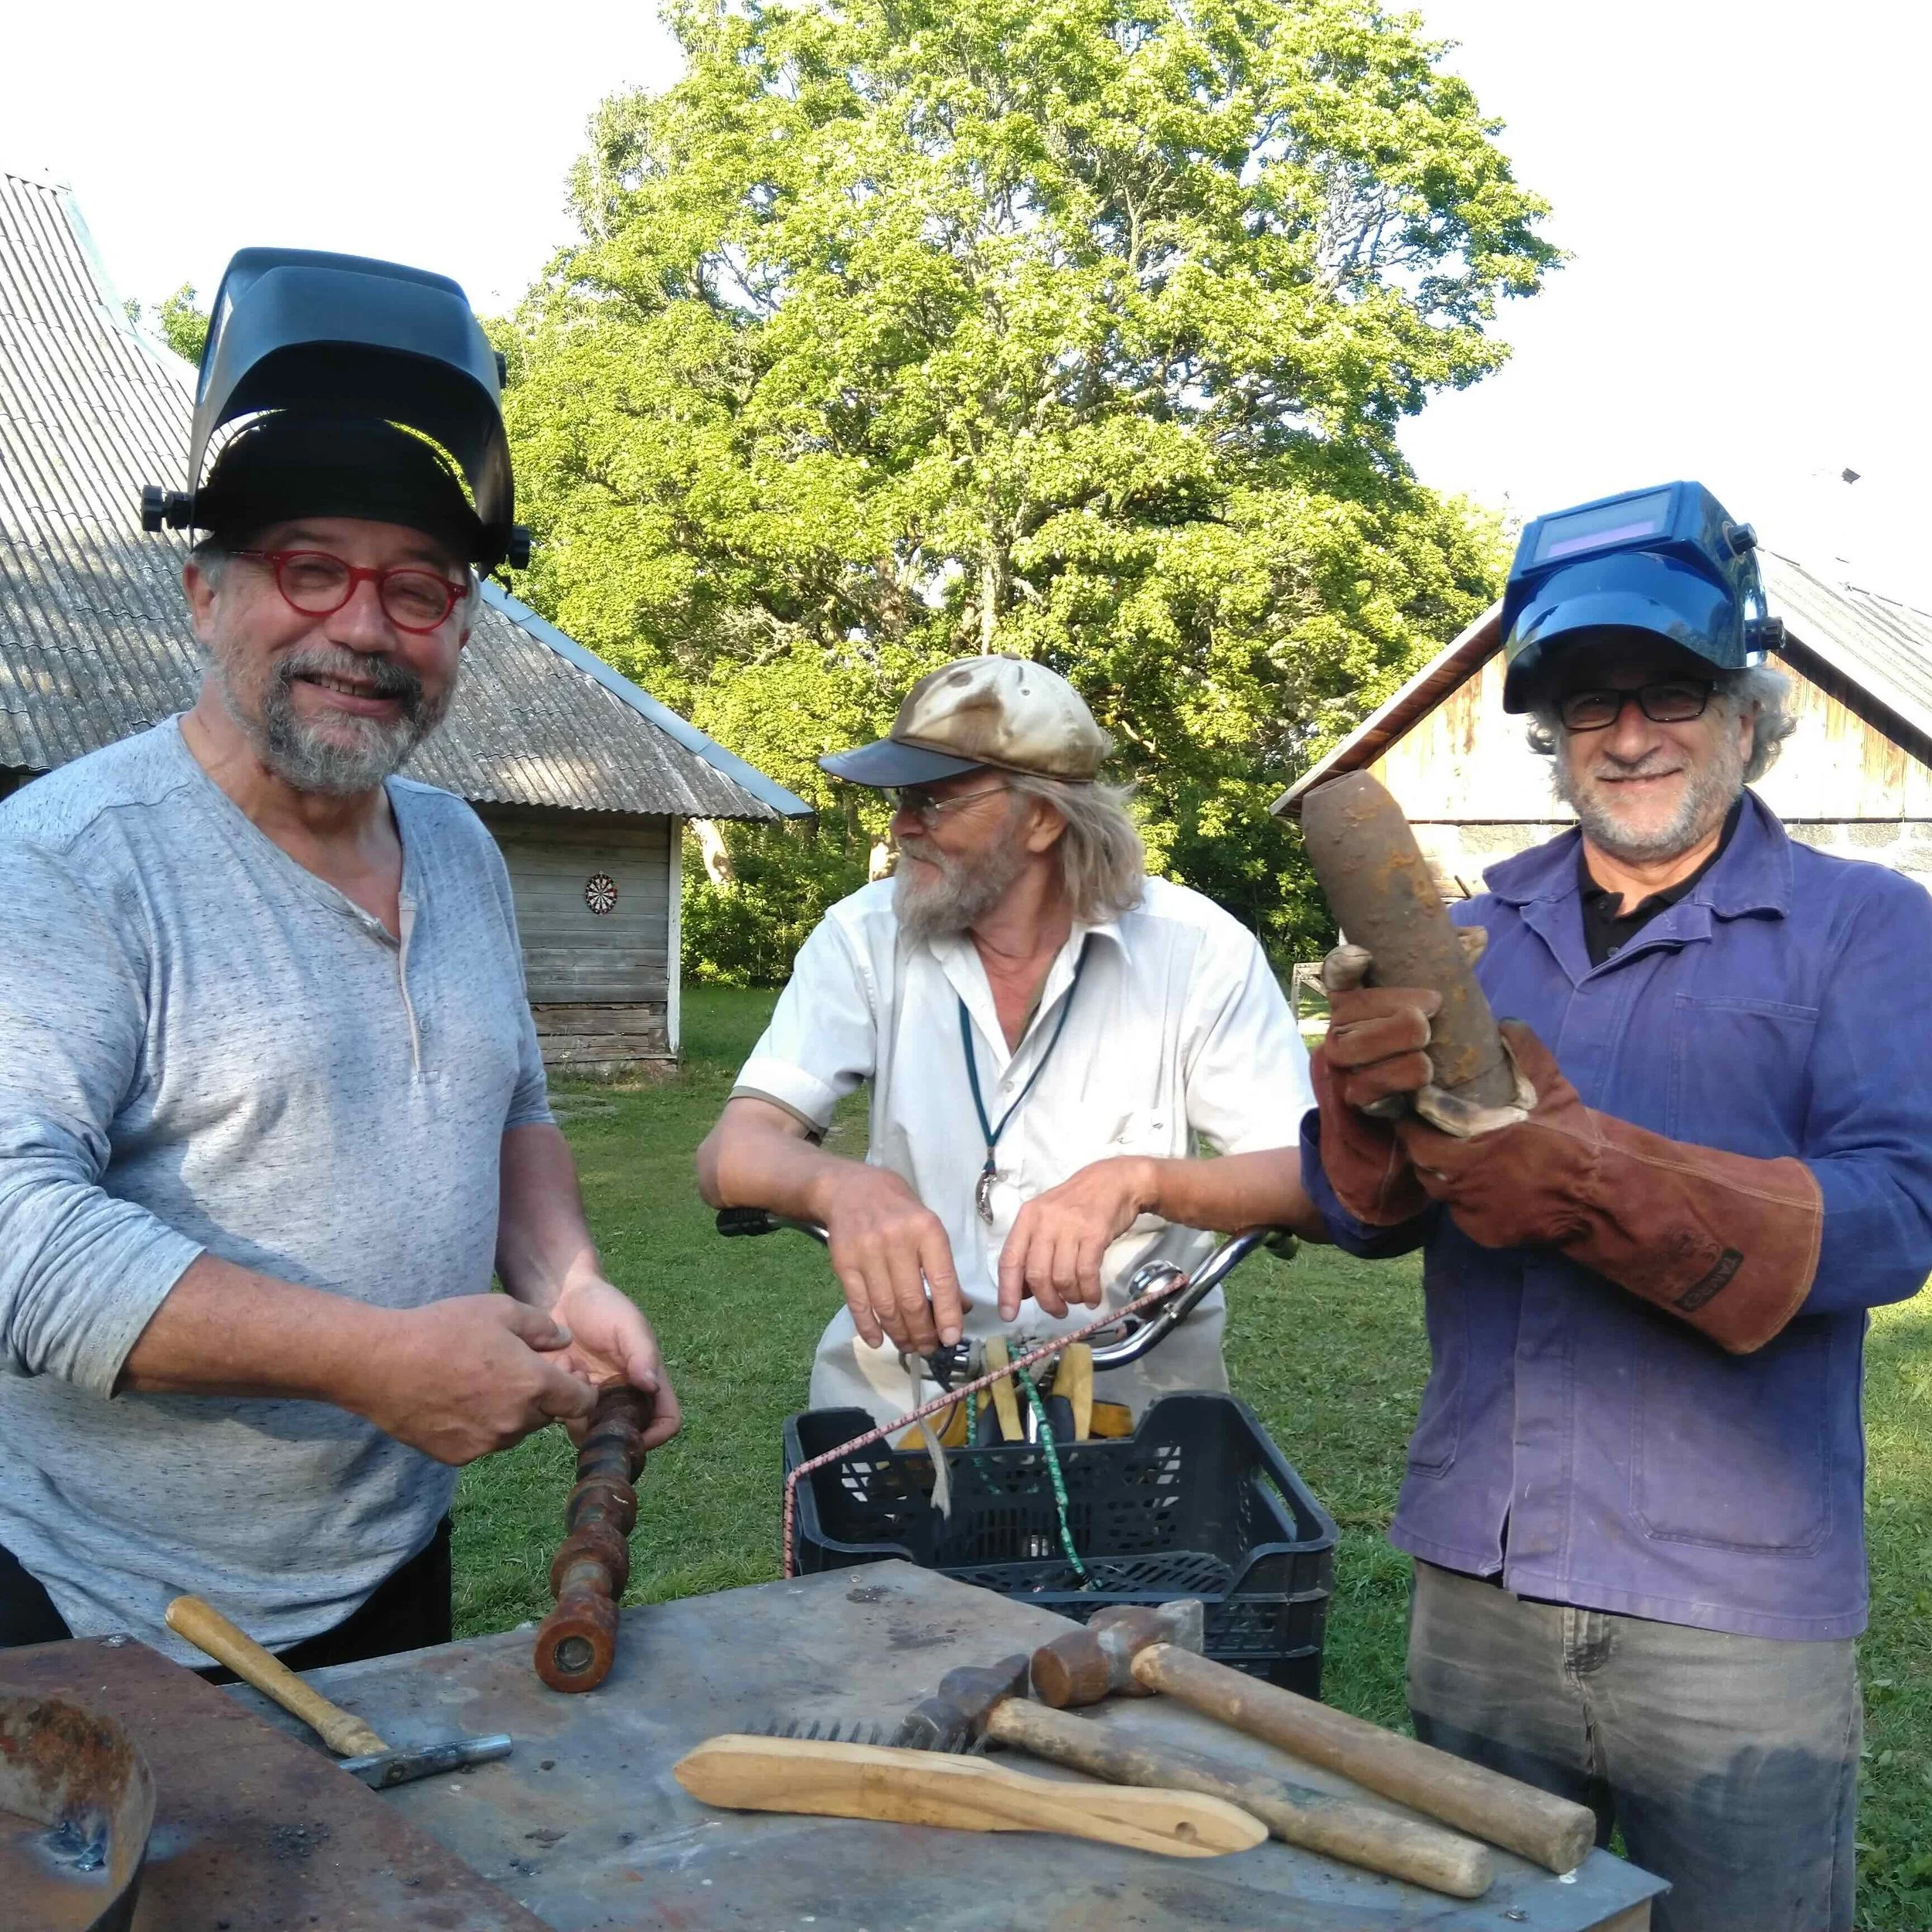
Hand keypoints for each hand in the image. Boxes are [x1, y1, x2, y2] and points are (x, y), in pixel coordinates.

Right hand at [349, 1296, 598, 1465]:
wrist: (381, 1365)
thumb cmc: (442, 1330)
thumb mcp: (500, 1309)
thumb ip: (542, 1327)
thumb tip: (564, 1341)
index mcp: (534, 1385)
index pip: (582, 1402)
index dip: (579, 1387)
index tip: (564, 1374)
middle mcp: (516, 1422)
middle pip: (547, 1415)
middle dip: (541, 1396)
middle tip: (514, 1370)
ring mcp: (486, 1444)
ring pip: (515, 1431)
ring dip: (511, 1412)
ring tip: (481, 1382)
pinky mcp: (459, 1456)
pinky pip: (484, 1442)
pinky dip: (480, 1426)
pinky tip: (457, 1401)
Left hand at [546, 1271, 682, 1451]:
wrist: (562, 1296)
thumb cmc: (604, 1306)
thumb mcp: (628, 1323)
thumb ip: (642, 1353)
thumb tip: (651, 1387)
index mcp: (647, 1381)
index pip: (665, 1420)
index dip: (657, 1435)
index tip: (636, 1437)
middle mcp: (623, 1397)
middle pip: (627, 1436)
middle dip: (610, 1429)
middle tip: (593, 1405)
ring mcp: (593, 1401)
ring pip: (593, 1433)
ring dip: (583, 1413)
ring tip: (576, 1374)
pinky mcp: (566, 1398)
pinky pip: (565, 1417)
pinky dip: (561, 1400)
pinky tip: (561, 1369)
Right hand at [817, 1167, 963, 1354]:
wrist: (850, 1189)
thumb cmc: (898, 1210)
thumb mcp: (928, 1227)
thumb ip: (942, 1266)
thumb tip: (960, 1308)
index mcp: (926, 1229)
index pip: (941, 1280)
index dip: (948, 1314)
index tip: (952, 1338)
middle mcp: (896, 1240)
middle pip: (911, 1300)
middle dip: (923, 1332)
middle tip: (928, 1348)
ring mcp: (867, 1252)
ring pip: (886, 1306)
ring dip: (899, 1334)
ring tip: (909, 1346)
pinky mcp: (843, 1262)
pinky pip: (858, 1303)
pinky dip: (868, 1327)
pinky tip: (878, 1340)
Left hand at [997, 1157, 1154, 1320]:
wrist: (1114, 1181)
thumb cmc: (1078, 1205)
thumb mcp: (1047, 1220)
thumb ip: (1032, 1251)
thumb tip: (1022, 1292)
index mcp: (1028, 1218)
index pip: (1010, 1259)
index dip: (1007, 1291)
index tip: (1009, 1315)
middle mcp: (1045, 1222)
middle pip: (1037, 1275)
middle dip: (1047, 1301)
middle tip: (1057, 1310)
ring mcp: (1070, 1226)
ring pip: (1062, 1277)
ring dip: (1070, 1297)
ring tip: (1077, 1299)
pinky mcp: (1094, 1233)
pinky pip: (1087, 1273)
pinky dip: (1089, 1292)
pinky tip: (1093, 1297)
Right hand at [1319, 944, 1441, 1112]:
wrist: (1417, 1094)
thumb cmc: (1423, 1033)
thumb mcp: (1435, 998)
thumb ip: (1450, 965)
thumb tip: (1477, 935)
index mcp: (1355, 996)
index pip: (1337, 972)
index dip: (1345, 963)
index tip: (1364, 956)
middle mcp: (1340, 1027)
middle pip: (1347, 1013)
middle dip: (1390, 1013)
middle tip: (1428, 1016)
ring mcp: (1343, 1063)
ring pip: (1352, 1050)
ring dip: (1393, 1048)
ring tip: (1427, 1056)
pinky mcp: (1356, 1097)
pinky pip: (1367, 1090)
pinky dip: (1395, 1084)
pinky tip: (1420, 1079)